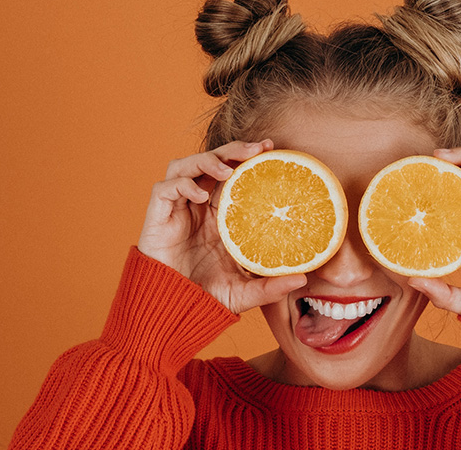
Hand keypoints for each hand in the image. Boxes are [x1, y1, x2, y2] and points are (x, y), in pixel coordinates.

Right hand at [137, 139, 306, 314]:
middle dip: (232, 149)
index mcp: (220, 215)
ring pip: (185, 166)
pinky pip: (165, 189)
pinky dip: (182, 185)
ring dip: (207, 161)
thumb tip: (303, 280)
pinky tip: (201, 196)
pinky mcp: (157, 217)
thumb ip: (271, 286)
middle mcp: (198, 206)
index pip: (233, 174)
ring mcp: (177, 209)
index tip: (271, 149)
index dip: (248, 158)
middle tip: (257, 148)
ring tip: (228, 170)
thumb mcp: (245, 292)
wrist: (172, 312)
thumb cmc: (206, 298)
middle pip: (212, 162)